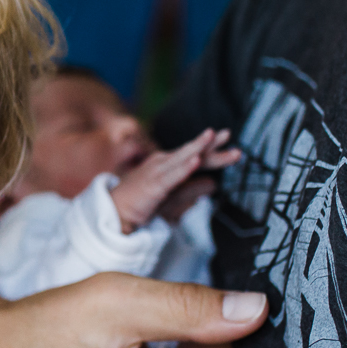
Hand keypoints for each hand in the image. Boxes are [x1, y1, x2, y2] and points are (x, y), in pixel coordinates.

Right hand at [109, 128, 240, 232]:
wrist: (114, 213)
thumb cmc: (141, 205)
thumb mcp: (174, 199)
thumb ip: (193, 190)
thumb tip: (214, 184)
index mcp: (169, 166)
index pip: (196, 158)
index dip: (214, 152)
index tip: (233, 147)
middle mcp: (162, 164)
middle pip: (192, 154)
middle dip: (211, 144)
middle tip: (227, 134)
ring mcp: (156, 173)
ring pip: (181, 158)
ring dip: (197, 147)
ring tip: (212, 135)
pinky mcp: (152, 186)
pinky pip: (171, 176)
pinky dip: (183, 168)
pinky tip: (195, 161)